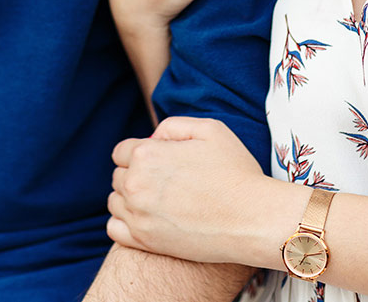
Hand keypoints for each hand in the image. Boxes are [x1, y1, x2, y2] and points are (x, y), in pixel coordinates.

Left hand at [107, 117, 265, 262]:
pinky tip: (147, 219)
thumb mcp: (209, 129)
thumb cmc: (235, 171)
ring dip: (130, 198)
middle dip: (135, 175)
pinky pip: (114, 229)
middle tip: (166, 183)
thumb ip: (172, 126)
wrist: (253, 219)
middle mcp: (136, 184)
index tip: (161, 162)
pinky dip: (124, 223)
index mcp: (146, 154)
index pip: (122, 151)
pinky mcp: (144, 242)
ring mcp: (138, 215)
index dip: (141, 153)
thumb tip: (153, 137)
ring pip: (115, 201)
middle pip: (118, 176)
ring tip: (158, 201)